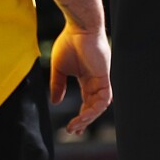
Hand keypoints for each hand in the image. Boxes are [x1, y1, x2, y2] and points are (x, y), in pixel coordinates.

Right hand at [49, 22, 112, 136]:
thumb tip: (55, 102)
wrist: (79, 28)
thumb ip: (58, 85)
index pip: (87, 102)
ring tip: (76, 126)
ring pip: (100, 106)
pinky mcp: (104, 77)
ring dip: (88, 118)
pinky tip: (84, 116)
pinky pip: (104, 98)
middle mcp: (96, 81)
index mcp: (87, 79)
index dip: (81, 116)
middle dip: (84, 121)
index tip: (72, 128)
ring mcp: (102, 80)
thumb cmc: (69, 43)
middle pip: (93, 107)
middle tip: (73, 131)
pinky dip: (95, 109)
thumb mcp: (60, 69)